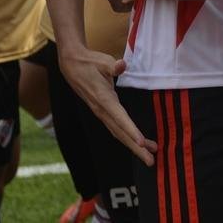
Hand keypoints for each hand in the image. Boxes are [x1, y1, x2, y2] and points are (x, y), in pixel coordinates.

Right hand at [58, 45, 156, 164]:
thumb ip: (113, 65)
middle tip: (151, 161)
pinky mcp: (102, 111)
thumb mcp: (102, 61)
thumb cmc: (90, 62)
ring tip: (149, 156)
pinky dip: (127, 137)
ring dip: (133, 146)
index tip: (142, 142)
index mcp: (104, 98)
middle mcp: (102, 110)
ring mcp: (101, 112)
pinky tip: (137, 144)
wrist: (72, 65)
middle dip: (136, 148)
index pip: (119, 117)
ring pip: (119, 133)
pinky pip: (116, 128)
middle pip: (121, 132)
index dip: (131, 130)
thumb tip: (121, 65)